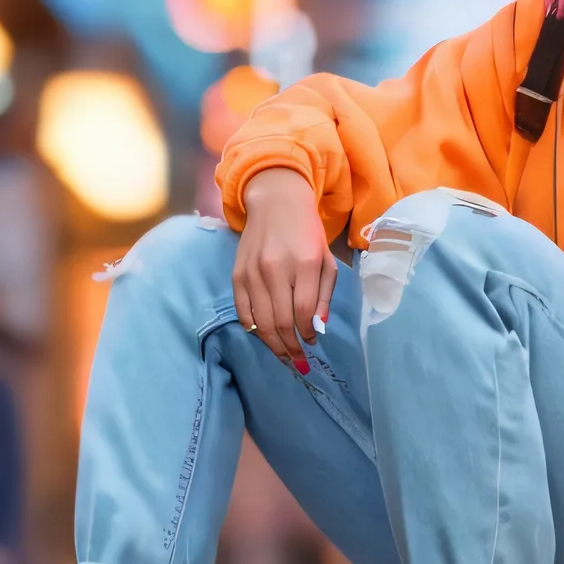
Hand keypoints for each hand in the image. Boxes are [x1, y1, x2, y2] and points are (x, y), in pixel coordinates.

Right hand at [232, 169, 335, 369]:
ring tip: (283, 356)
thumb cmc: (307, 232)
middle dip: (290, 347)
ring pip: (261, 321)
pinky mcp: (236, 274)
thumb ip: (323, 295)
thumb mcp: (326, 260)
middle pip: (280, 321)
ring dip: (273, 344)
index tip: (311, 343)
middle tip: (298, 361)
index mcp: (303, 264)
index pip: (303, 311)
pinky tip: (264, 336)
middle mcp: (275, 269)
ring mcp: (252, 272)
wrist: (276, 202)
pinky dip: (253, 329)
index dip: (307, 333)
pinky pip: (243, 311)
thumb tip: (317, 328)